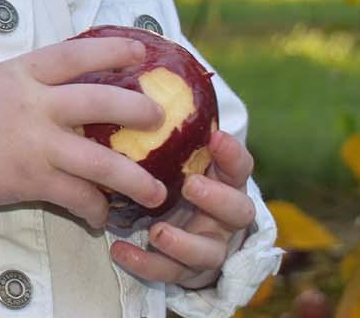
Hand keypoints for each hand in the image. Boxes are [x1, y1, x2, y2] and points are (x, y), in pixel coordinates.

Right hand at [0, 37, 168, 229]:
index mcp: (23, 73)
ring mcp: (33, 143)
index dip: (113, 50)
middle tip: (160, 117)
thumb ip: (36, 84)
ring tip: (158, 191)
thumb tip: (83, 86)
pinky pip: (77, 197)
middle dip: (139, 109)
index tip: (143, 50)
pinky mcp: (30, 180)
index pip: (76, 54)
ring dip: (136, 179)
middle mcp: (32, 104)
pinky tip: (102, 215)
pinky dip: (95, 209)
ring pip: (101, 162)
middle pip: (101, 101)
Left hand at [109, 130, 257, 289]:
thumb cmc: (171, 176)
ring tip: (157, 233)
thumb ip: (166, 135)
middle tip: (191, 184)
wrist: (174, 224)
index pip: (239, 167)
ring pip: (209, 252)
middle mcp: (224, 216)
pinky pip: (169, 272)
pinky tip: (120, 251)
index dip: (232, 154)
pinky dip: (146, 263)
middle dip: (217, 199)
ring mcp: (208, 245)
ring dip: (183, 243)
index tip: (215, 137)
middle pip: (238, 211)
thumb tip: (132, 87)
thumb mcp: (174, 155)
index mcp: (225, 182)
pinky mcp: (185, 270)